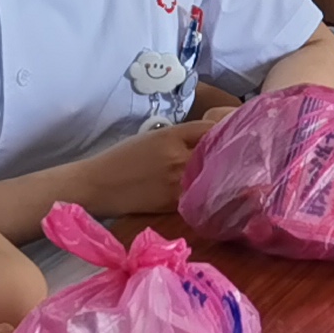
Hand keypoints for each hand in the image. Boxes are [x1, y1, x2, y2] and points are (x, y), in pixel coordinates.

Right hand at [74, 114, 217, 222]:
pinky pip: (199, 195)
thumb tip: (210, 139)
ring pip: (211, 176)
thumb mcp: (152, 137)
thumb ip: (181, 137)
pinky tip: (209, 192)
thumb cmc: (122, 157)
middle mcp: (178, 157)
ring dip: (219, 174)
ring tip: (227, 174)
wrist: (98, 185)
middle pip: (216, 152)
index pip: (210, 128)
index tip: (229, 134)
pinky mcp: (174, 203)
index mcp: (171, 136)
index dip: (223, 131)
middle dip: (226, 153)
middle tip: (235, 155)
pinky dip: (206, 192)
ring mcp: (178, 182)